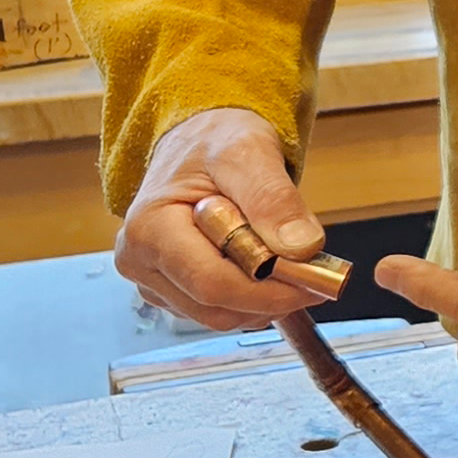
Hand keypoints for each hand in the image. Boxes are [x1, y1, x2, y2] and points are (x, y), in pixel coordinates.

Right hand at [116, 108, 322, 330]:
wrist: (201, 142)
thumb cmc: (215, 141)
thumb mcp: (248, 153)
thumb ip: (272, 198)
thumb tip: (302, 247)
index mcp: (148, 229)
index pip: (212, 283)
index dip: (270, 291)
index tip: (316, 281)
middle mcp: (141, 262)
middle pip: (216, 308)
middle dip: (273, 298)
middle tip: (315, 274)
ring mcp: (154, 281)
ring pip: (221, 316)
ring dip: (266, 300)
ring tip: (290, 260)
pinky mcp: (173, 291)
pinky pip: (221, 310)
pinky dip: (254, 299)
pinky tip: (269, 267)